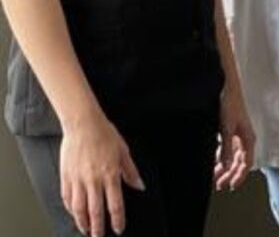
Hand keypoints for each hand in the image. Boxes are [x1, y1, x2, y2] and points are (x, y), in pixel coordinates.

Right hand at [59, 113, 143, 236]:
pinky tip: (73, 214)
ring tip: (86, 230)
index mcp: (110, 174)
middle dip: (98, 227)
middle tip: (99, 236)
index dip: (117, 219)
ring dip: (83, 222)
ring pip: (79, 208)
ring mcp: (78, 179)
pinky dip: (70, 209)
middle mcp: (93, 180)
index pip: (115, 204)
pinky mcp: (66, 176)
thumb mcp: (124, 151)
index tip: (118, 228)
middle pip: (96, 210)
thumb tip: (139, 185)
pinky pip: (67, 198)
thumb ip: (131, 171)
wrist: (83, 124)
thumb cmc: (104, 135)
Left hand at [214, 82, 254, 191]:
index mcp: (248, 138)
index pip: (246, 162)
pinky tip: (212, 161)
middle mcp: (244, 138)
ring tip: (214, 176)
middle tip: (220, 185)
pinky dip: (220, 156)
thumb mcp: (226, 129)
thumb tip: (226, 166)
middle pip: (239, 161)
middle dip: (230, 174)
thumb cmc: (230, 104)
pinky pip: (226, 148)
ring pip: (232, 156)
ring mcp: (237, 134)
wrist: (225, 87)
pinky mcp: (229, 129)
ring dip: (224, 167)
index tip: (232, 186)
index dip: (240, 176)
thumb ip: (226, 149)